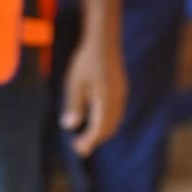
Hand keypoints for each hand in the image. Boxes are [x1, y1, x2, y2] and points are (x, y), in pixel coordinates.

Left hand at [62, 31, 126, 156]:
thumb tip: (71, 125)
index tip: (78, 150)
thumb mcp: (75, 84)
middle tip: (80, 147)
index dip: (89, 141)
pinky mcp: (120, 88)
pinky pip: (116, 111)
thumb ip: (75, 106)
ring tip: (87, 136)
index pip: (100, 128)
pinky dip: (107, 121)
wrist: (104, 41)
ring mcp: (121, 93)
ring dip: (102, 131)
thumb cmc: (86, 62)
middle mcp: (117, 99)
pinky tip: (96, 119)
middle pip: (110, 127)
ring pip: (115, 119)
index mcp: (106, 100)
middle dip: (96, 139)